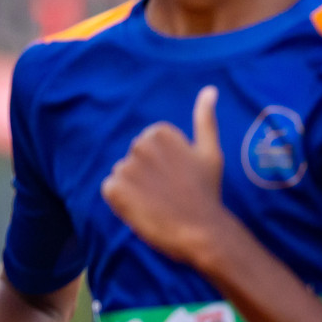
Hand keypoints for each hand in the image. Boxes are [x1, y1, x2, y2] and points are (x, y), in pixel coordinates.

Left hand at [101, 86, 234, 266]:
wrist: (203, 231)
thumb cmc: (207, 193)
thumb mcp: (211, 152)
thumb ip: (205, 119)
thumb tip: (209, 89)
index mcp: (160, 132)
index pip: (148, 146)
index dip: (163, 166)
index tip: (179, 179)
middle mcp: (140, 145)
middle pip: (134, 160)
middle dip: (147, 176)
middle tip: (170, 193)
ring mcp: (126, 167)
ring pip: (122, 176)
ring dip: (136, 190)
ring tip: (159, 204)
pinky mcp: (114, 189)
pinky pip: (111, 191)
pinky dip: (123, 202)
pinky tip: (144, 209)